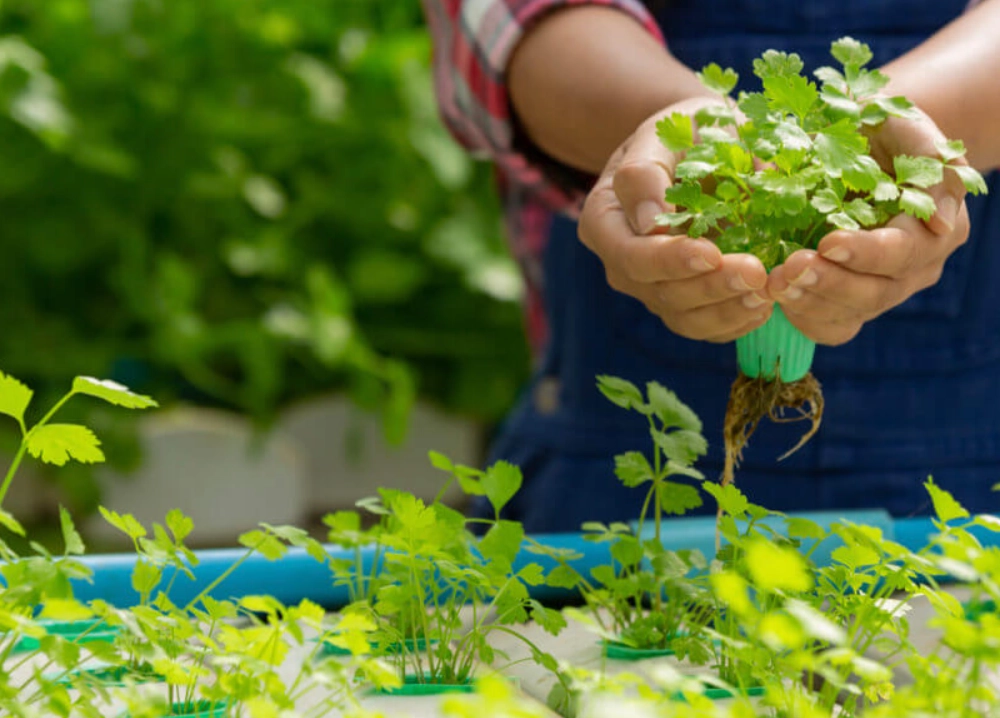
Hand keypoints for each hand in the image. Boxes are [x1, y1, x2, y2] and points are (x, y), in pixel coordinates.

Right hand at [578, 98, 773, 342]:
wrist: (704, 147)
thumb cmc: (685, 132)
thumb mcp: (664, 132)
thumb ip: (647, 171)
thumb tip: (651, 221)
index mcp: (604, 220)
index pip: (630, 254)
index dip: (668, 260)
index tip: (711, 252)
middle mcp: (622, 262)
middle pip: (658, 291)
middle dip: (709, 287)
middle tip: (756, 272)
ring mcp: (653, 288)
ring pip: (683, 318)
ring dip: (727, 310)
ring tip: (768, 291)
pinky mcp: (684, 303)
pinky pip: (706, 327)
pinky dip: (737, 320)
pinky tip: (766, 303)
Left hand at [766, 106, 970, 344]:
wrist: (857, 145)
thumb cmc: (883, 132)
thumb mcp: (910, 130)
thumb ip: (933, 163)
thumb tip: (944, 224)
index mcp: (933, 230)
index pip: (903, 252)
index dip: (867, 252)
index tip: (828, 242)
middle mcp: (913, 269)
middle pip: (876, 292)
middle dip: (830, 282)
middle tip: (790, 268)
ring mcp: (881, 290)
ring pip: (851, 314)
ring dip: (809, 302)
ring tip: (775, 284)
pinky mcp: (848, 303)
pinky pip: (830, 326)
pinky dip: (802, 316)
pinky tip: (776, 298)